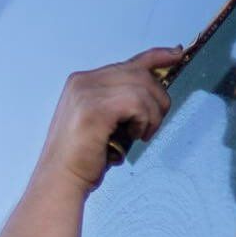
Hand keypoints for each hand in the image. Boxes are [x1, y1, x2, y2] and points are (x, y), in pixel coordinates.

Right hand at [34, 46, 180, 193]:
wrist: (59, 181)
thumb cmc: (80, 160)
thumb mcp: (101, 123)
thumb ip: (118, 104)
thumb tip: (152, 94)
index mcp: (82, 82)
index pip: (128, 62)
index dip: (156, 56)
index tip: (176, 55)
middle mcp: (83, 82)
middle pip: (139, 73)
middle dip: (158, 98)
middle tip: (153, 124)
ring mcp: (87, 93)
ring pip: (142, 88)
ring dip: (152, 114)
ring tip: (142, 134)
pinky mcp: (96, 109)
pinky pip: (137, 103)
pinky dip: (144, 120)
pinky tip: (136, 135)